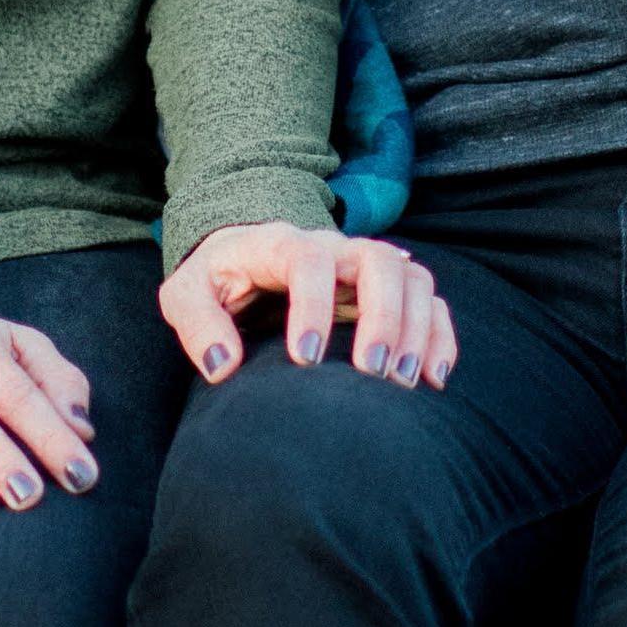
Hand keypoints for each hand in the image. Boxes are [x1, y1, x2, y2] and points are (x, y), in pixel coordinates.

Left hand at [161, 223, 458, 389]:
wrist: (246, 257)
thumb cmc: (217, 279)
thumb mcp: (186, 293)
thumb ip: (196, 323)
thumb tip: (221, 364)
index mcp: (282, 243)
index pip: (308, 260)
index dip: (313, 305)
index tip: (304, 360)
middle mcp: (335, 248)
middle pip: (379, 262)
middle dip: (383, 317)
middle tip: (372, 373)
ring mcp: (366, 267)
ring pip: (413, 278)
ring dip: (417, 329)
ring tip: (404, 382)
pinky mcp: (388, 291)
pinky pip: (431, 300)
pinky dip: (440, 335)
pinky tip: (435, 378)